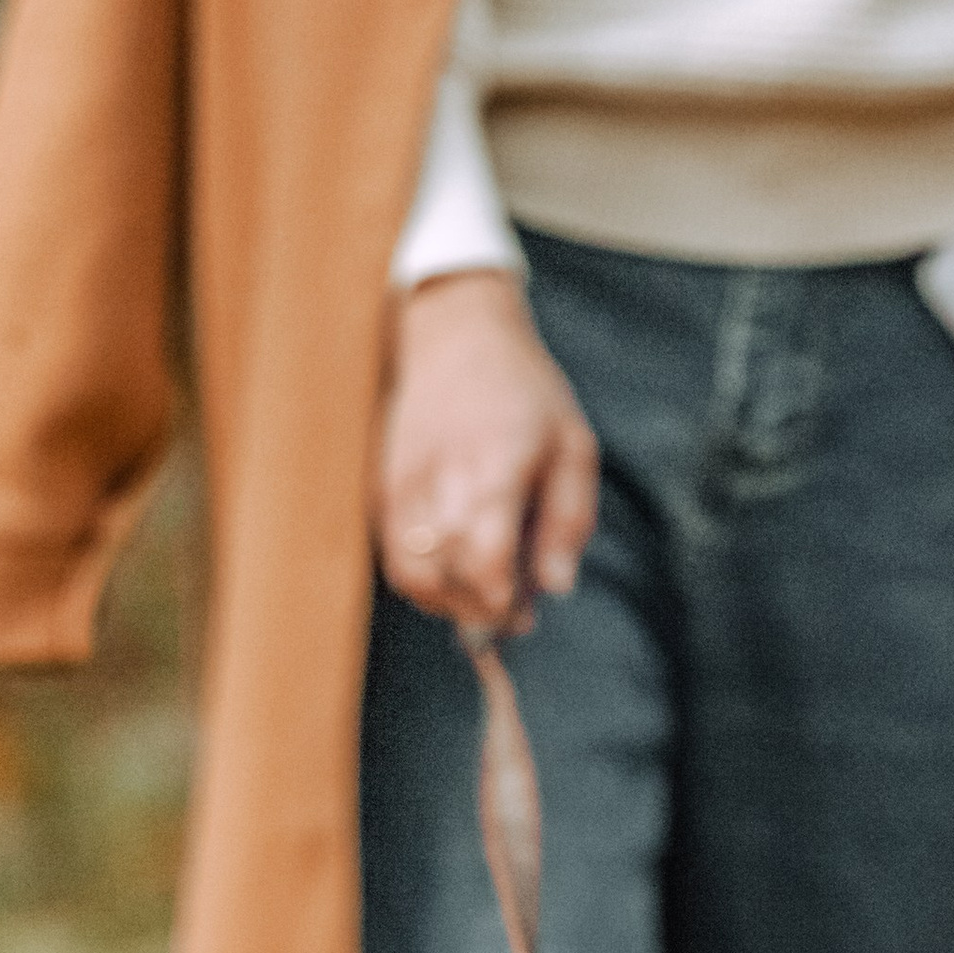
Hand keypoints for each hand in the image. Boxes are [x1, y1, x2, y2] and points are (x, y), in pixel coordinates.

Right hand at [372, 269, 597, 634]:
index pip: (485, 561)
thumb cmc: (524, 395)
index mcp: (495, 466)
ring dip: (448, 603)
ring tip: (481, 597)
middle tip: (513, 614)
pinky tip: (454, 572)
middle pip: (449, 578)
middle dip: (481, 609)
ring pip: (414, 578)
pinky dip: (425, 582)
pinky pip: (396, 561)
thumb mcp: (572, 447)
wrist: (454, 339)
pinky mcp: (381, 492)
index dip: (502, 601)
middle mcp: (440, 479)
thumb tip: (556, 586)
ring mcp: (402, 487)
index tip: (525, 612)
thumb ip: (568, 520)